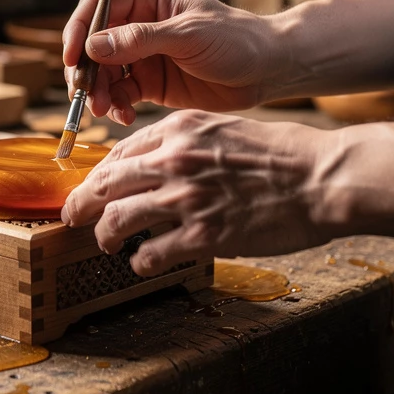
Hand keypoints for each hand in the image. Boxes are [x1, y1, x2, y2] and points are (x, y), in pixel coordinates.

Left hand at [61, 111, 337, 275]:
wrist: (322, 177)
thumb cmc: (281, 153)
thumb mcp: (224, 129)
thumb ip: (185, 142)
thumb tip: (153, 162)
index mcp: (179, 129)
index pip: (119, 152)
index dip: (98, 174)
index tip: (91, 187)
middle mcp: (174, 160)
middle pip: (105, 184)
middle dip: (81, 203)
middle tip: (71, 216)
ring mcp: (186, 198)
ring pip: (117, 219)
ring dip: (105, 235)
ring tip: (107, 243)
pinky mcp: (203, 234)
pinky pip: (151, 253)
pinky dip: (139, 261)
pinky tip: (142, 263)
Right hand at [62, 0, 286, 125]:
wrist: (269, 70)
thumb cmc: (236, 39)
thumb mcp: (188, 35)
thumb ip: (140, 39)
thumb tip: (93, 45)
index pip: (97, 8)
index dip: (78, 31)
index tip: (71, 58)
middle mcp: (139, 26)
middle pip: (93, 45)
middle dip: (85, 71)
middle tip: (84, 95)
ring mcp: (142, 56)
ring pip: (103, 73)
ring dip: (98, 92)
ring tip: (104, 111)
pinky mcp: (150, 84)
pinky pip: (120, 95)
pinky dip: (116, 107)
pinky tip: (124, 117)